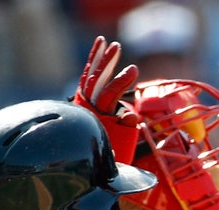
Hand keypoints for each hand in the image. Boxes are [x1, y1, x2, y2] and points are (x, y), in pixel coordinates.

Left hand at [73, 36, 140, 162]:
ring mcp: (84, 102)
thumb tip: (132, 115)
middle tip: (116, 47)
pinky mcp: (84, 98)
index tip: (134, 70)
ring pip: (89, 76)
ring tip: (105, 41)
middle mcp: (88, 107)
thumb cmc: (112, 151)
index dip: (119, 82)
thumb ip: (126, 129)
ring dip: (98, 58)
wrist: (88, 158)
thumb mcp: (122, 145)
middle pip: (95, 81)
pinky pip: (87, 76)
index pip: (108, 94)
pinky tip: (99, 48)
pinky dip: (93, 62)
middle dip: (105, 63)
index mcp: (98, 117)